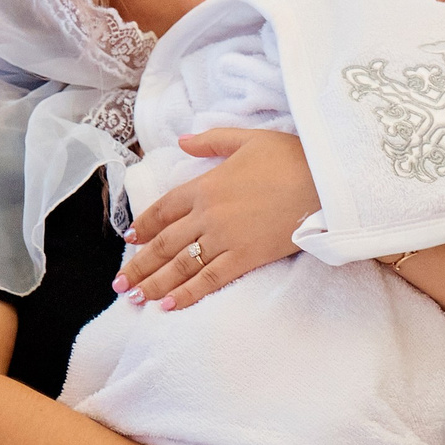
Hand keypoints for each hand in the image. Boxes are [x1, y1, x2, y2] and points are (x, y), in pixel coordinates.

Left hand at [117, 129, 318, 309]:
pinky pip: (209, 279)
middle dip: (139, 266)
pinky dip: (187, 294)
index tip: (131, 239)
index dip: (145, 226)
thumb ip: (211, 141)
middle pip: (164, 244)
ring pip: (180, 265)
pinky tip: (168, 305)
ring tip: (135, 298)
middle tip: (120, 283)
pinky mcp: (245, 258)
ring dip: (154, 284)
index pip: (164, 209)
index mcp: (204, 185)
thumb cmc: (290, 156)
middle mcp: (207, 214)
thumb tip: (182, 142)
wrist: (324, 180)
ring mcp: (225, 238)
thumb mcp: (247, 139)